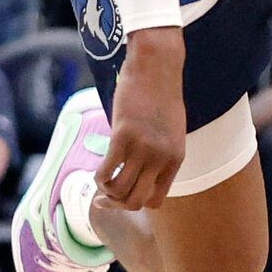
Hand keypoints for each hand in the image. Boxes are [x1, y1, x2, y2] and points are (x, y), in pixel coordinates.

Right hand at [95, 34, 187, 210]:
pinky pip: (106, 171)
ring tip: (100, 182)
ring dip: (105, 192)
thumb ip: (160, 154)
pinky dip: (97, 178)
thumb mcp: (171, 131)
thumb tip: (138, 173)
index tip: (124, 194)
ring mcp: (143, 148)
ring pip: (120, 190)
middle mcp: (161, 158)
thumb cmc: (161, 97)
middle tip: (104, 196)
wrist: (157, 68)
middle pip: (136, 201)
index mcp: (176, 159)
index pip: (156, 199)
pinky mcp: (123, 136)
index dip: (136, 202)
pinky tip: (95, 172)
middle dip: (118, 204)